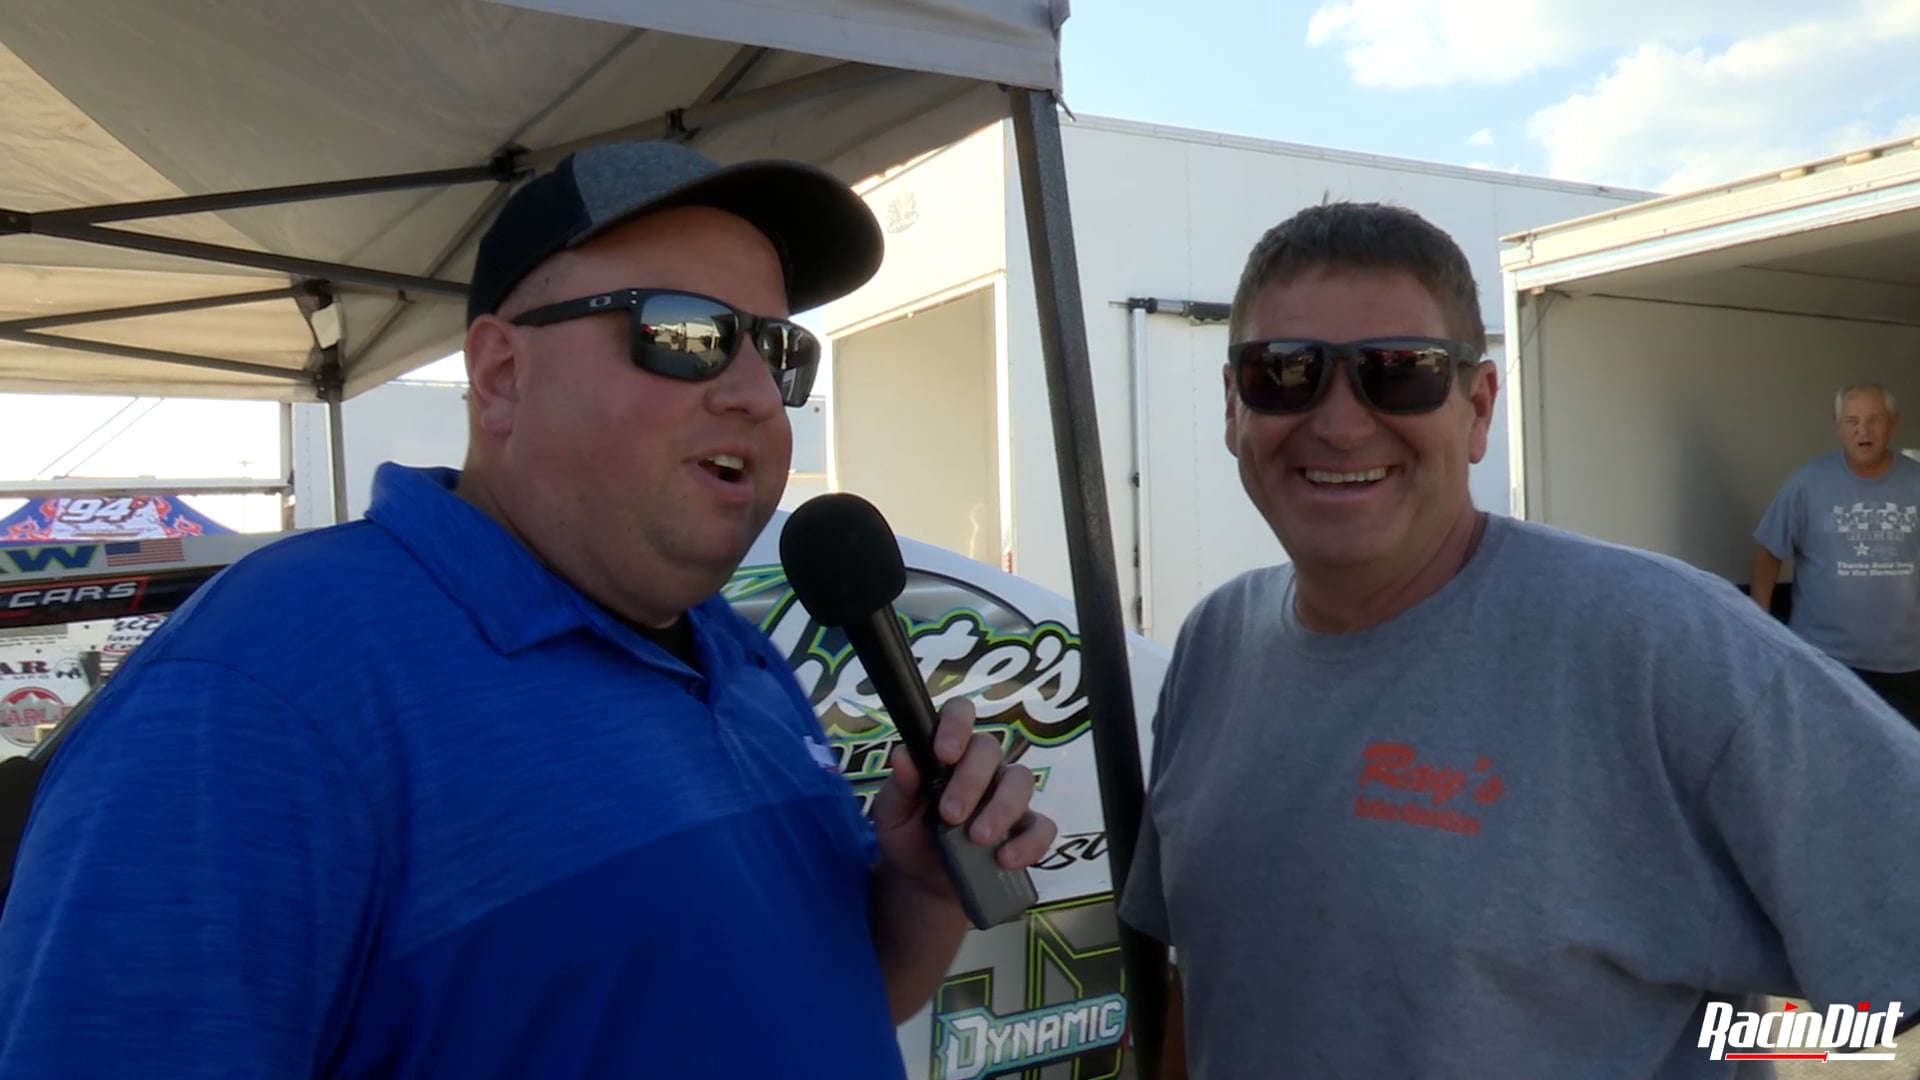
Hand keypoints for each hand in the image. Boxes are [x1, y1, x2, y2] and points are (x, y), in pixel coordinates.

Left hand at [870, 697, 1057, 905]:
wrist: (921, 882)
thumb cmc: (908, 835)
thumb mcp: (891, 814)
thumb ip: (899, 786)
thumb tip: (902, 755)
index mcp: (949, 751)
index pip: (960, 713)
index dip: (957, 725)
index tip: (944, 753)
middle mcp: (983, 766)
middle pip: (991, 749)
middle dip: (971, 781)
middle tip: (950, 815)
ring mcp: (1008, 796)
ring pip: (1022, 781)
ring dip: (1001, 809)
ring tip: (977, 838)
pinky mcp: (1026, 830)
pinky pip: (1043, 827)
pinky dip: (1028, 843)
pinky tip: (1005, 858)